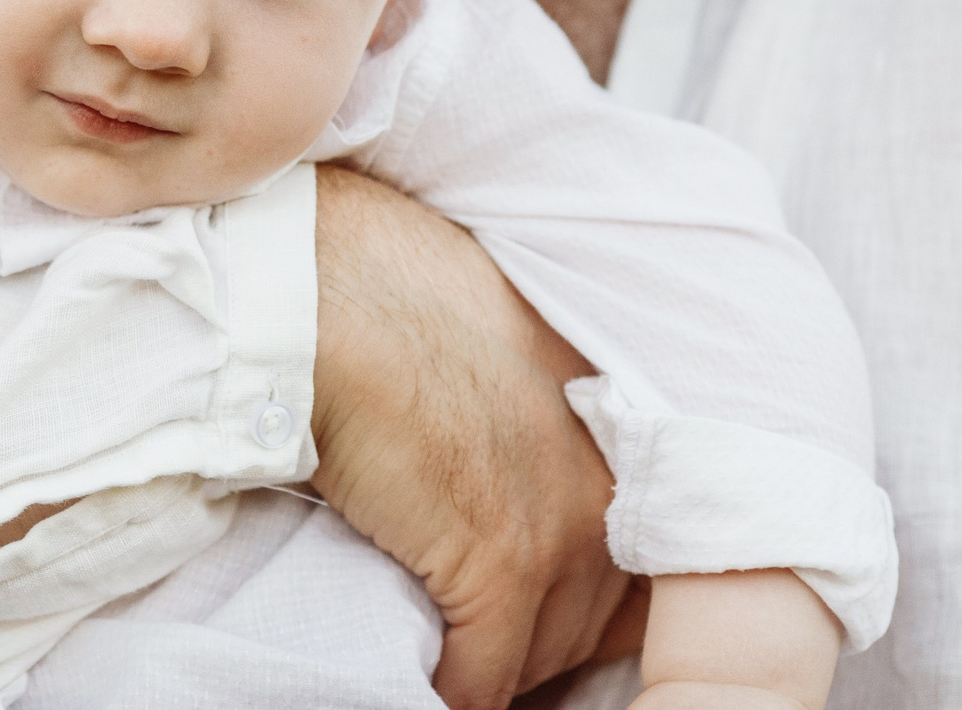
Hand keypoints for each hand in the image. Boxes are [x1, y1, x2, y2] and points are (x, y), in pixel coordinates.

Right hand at [308, 165, 633, 709]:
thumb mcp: (494, 344)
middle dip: (532, 634)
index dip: (577, 590)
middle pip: (590, 616)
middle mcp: (610, 478)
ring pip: (541, 654)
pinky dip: (450, 689)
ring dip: (492, 663)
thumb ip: (525, 412)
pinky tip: (420, 675)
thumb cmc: (382, 295)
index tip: (529, 603)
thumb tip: (499, 466)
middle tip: (475, 633)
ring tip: (446, 648)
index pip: (635, 554)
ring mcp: (564, 525)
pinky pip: (483, 678)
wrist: (327, 292)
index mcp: (617, 418)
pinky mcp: (503, 566)